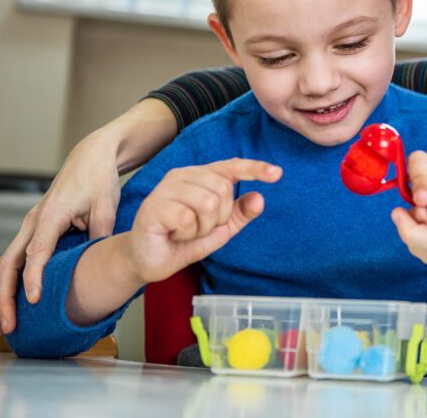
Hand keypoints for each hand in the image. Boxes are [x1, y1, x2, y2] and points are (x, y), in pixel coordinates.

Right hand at [0, 131, 122, 335]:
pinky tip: (13, 305)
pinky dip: (11, 283)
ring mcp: (29, 225)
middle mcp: (33, 221)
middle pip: (8, 263)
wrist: (91, 156)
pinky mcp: (33, 228)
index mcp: (50, 215)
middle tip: (9, 327)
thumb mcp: (107, 207)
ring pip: (6, 264)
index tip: (33, 302)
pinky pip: (15, 259)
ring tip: (4, 326)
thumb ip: (99, 237)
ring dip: (2, 295)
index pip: (36, 253)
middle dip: (4, 297)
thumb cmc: (100, 179)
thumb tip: (98, 268)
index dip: (33, 279)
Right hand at [124, 159, 281, 283]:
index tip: (277, 173)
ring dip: (203, 228)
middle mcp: (183, 175)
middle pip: (223, 188)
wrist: (148, 261)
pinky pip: (188, 218)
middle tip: (200, 229)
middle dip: (220, 217)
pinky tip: (173, 234)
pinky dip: (187, 234)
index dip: (255, 168)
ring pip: (208, 203)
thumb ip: (240, 214)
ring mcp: (166, 188)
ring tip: (186, 232)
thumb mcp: (219, 229)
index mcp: (200, 176)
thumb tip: (261, 197)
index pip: (231, 166)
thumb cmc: (183, 240)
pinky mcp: (154, 205)